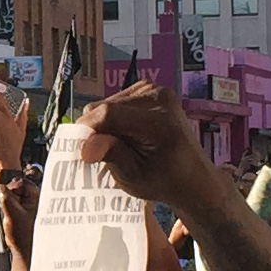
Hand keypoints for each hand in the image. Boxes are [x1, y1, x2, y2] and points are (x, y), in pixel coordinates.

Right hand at [74, 78, 217, 206]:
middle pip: (105, 106)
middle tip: (100, 154)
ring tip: (117, 145)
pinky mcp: (150, 89)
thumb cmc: (164, 180)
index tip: (78, 151)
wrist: (192, 176)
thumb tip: (85, 147)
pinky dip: (113, 118)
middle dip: (95, 129)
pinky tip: (124, 134)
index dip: (88, 130)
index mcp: (159, 122)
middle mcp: (159, 97)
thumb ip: (112, 155)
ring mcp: (156, 90)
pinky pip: (116, 100)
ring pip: (107, 102)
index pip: (110, 113)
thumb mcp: (135, 176)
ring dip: (104, 124)